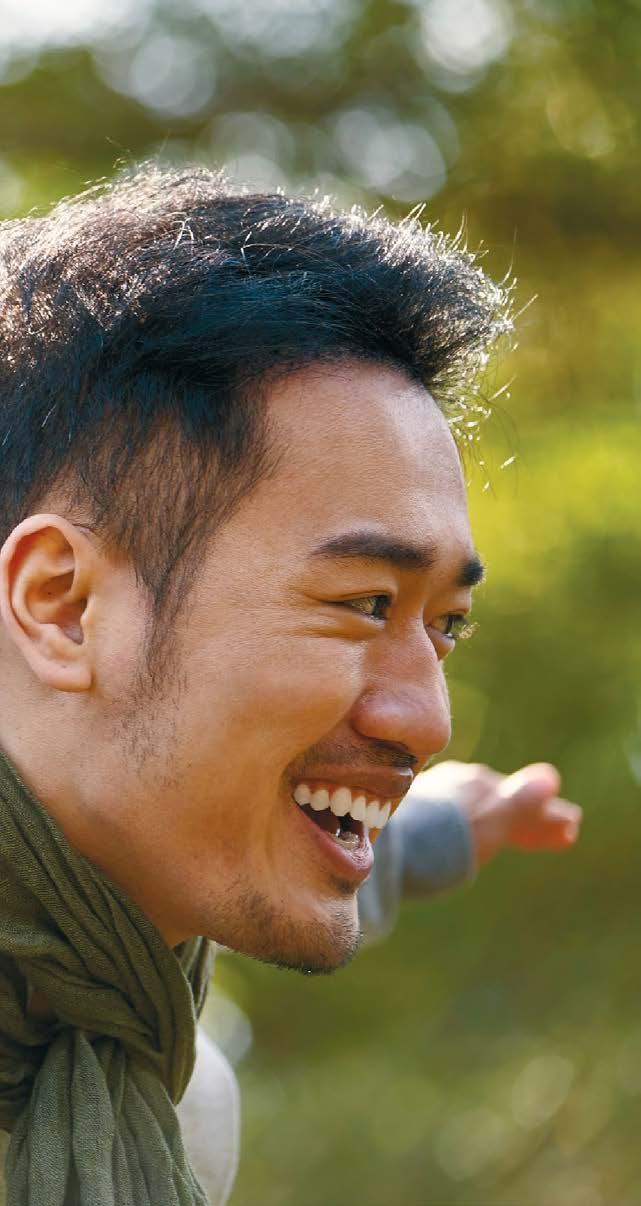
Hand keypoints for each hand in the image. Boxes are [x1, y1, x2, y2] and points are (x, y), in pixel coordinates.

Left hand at [413, 760, 581, 865]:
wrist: (382, 850)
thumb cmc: (439, 839)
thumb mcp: (486, 823)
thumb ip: (517, 803)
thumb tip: (550, 777)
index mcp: (476, 784)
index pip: (521, 798)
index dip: (547, 816)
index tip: (570, 828)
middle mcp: (454, 784)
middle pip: (502, 801)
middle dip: (531, 817)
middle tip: (563, 834)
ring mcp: (432, 797)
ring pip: (479, 808)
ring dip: (506, 821)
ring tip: (522, 835)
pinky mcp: (412, 816)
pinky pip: (456, 818)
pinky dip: (476, 827)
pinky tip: (467, 835)